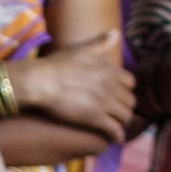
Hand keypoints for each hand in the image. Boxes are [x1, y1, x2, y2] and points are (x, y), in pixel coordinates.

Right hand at [9, 32, 134, 142]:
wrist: (40, 81)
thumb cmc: (56, 64)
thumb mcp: (80, 49)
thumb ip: (100, 43)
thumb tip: (116, 33)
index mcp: (109, 69)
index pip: (130, 83)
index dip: (124, 90)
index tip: (117, 96)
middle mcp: (111, 85)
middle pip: (130, 100)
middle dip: (124, 107)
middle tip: (116, 113)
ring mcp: (104, 102)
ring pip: (126, 116)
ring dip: (122, 121)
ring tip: (115, 125)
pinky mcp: (95, 118)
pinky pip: (115, 130)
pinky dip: (117, 136)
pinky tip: (115, 138)